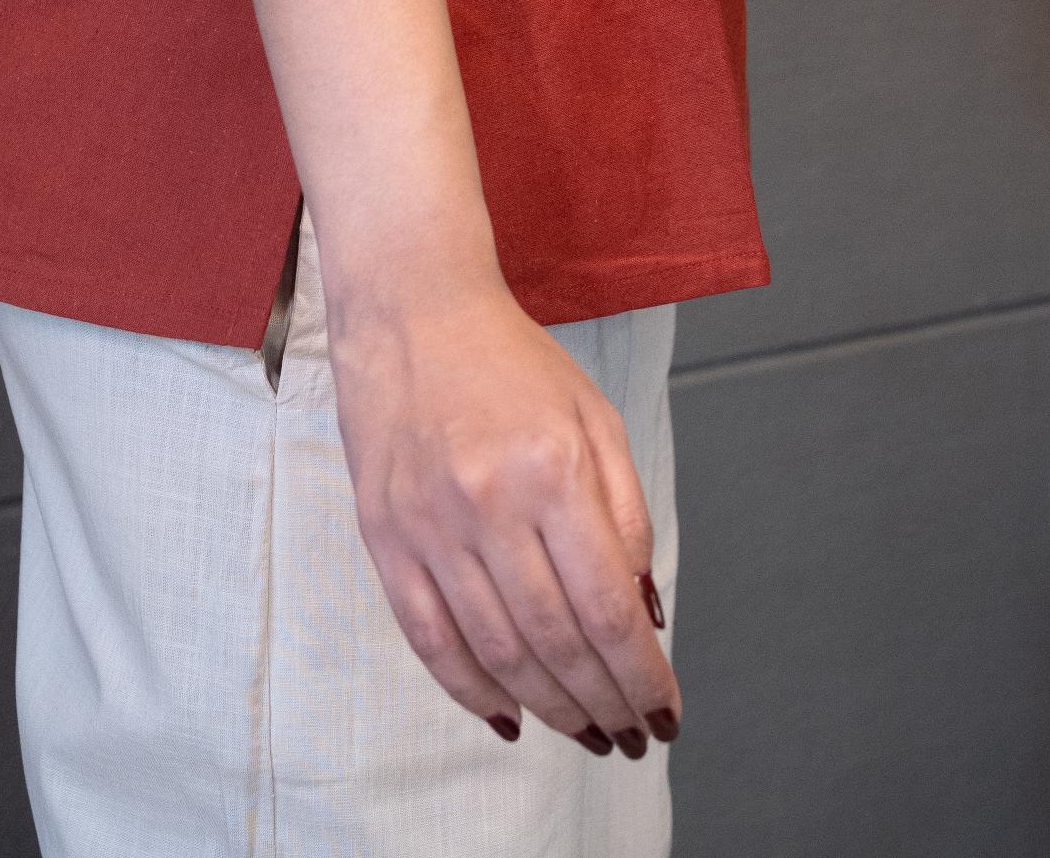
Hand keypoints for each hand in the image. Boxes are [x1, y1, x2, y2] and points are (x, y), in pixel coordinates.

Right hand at [328, 268, 679, 755]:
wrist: (413, 313)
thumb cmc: (512, 362)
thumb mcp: (596, 417)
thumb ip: (626, 515)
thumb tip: (643, 611)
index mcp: (554, 469)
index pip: (607, 605)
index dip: (641, 674)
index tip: (663, 711)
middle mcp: (490, 504)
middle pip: (556, 642)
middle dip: (602, 703)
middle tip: (629, 736)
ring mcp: (431, 527)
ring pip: (497, 653)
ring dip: (548, 707)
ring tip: (583, 731)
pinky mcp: (386, 540)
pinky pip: (430, 640)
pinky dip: (471, 690)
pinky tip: (508, 715)